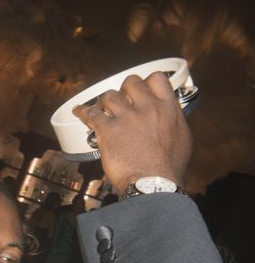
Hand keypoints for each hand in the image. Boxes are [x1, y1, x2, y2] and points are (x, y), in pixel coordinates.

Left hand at [72, 71, 192, 194]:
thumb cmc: (169, 169)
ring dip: (105, 101)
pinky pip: (91, 113)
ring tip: (102, 107)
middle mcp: (147, 107)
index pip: (157, 78)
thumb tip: (169, 117)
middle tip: (121, 99)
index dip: (146, 82)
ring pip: (110, 95)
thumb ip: (173, 122)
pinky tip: (79, 111)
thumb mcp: (183, 139)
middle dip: (124, 89)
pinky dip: (83, 111)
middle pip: (131, 83)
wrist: (153, 184)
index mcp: (168, 108)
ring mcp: (127, 117)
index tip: (142, 89)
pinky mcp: (108, 130)